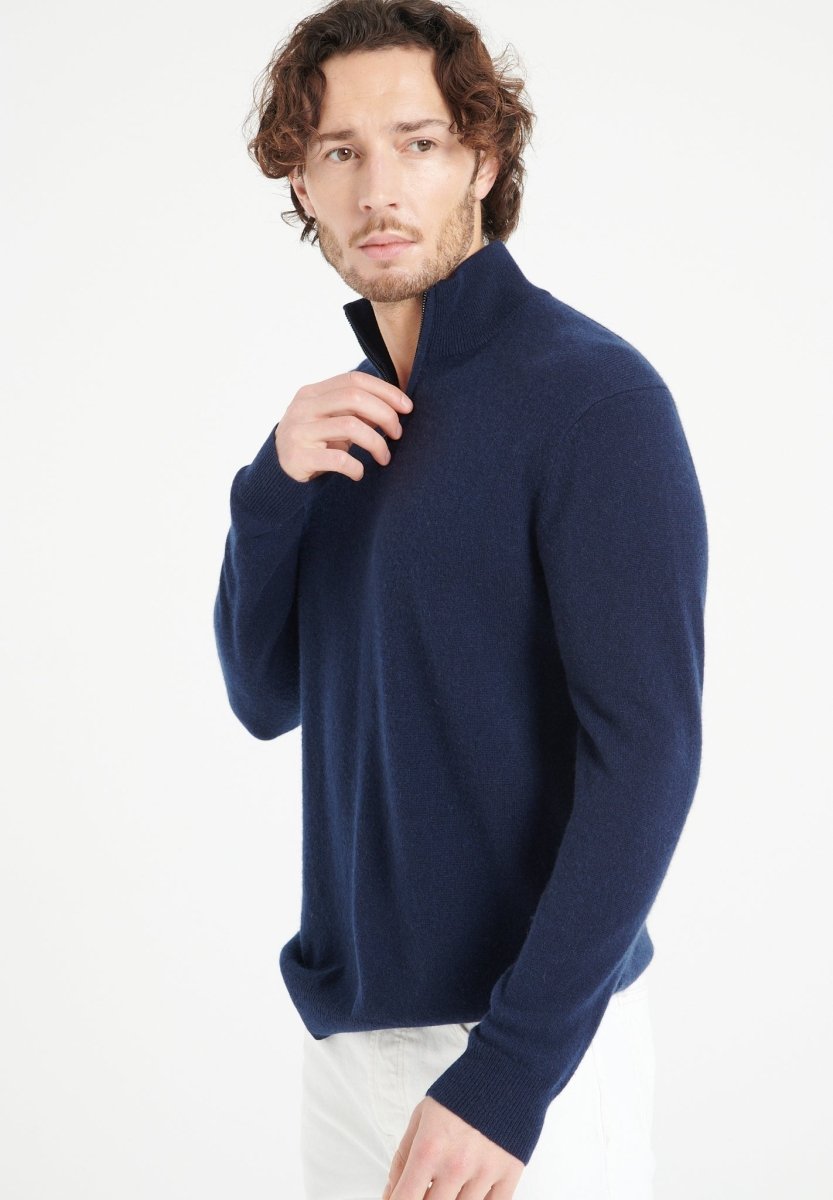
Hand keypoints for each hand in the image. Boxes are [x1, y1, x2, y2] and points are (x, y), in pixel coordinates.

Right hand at [275, 369, 412, 482]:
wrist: (279, 472)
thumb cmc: (314, 443)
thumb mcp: (331, 420)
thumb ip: (356, 410)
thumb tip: (397, 406)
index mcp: (313, 393)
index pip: (354, 380)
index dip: (385, 390)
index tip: (407, 407)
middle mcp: (304, 408)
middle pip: (354, 398)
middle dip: (385, 414)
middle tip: (398, 433)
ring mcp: (299, 431)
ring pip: (350, 427)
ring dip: (377, 443)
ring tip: (385, 457)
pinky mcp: (299, 458)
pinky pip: (338, 459)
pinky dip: (356, 467)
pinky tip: (359, 473)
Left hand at [382, 1096, 524, 1199]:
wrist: (505, 1070)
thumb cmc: (462, 1090)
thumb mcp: (422, 1116)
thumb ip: (402, 1158)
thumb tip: (391, 1191)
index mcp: (429, 1148)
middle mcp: (456, 1165)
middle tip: (428, 1185)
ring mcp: (484, 1173)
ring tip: (450, 1182)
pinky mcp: (509, 1175)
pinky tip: (471, 1191)